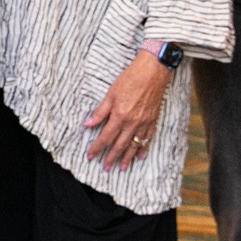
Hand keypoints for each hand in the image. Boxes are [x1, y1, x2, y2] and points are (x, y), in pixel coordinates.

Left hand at [83, 53, 169, 169]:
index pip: (105, 138)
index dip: (97, 148)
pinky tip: (139, 156)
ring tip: (122, 168)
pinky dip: (143, 148)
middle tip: (105, 168)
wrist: (152, 72)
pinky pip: (147, 139)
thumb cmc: (130, 80)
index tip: (90, 156)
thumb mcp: (110, 94)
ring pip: (134, 145)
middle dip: (111, 158)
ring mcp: (144, 123)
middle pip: (119, 145)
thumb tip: (87, 124)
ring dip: (127, 158)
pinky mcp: (152, 121)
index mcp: (120, 117)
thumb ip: (99, 112)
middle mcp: (132, 123)